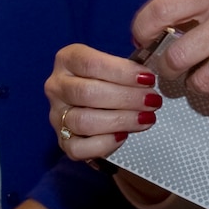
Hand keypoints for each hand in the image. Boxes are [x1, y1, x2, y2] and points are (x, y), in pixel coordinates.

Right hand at [46, 42, 163, 163]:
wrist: (100, 107)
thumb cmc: (110, 82)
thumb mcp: (115, 66)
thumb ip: (128, 68)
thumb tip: (148, 77)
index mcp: (67, 60)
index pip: (89, 63)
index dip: (121, 71)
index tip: (147, 79)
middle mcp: (56, 86)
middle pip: (87, 92)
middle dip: (125, 97)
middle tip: (152, 101)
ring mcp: (56, 115)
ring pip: (83, 121)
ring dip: (120, 120)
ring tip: (145, 118)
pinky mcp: (62, 141)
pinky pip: (78, 147)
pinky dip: (104, 143)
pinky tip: (124, 136)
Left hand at [127, 0, 208, 108]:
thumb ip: (196, 4)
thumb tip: (157, 30)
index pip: (160, 13)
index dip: (142, 30)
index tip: (143, 38)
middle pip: (175, 59)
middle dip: (167, 67)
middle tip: (172, 65)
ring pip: (199, 85)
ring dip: (197, 83)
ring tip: (208, 71)